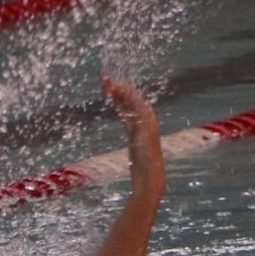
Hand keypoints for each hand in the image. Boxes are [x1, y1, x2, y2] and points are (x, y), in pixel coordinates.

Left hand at [102, 76, 164, 201]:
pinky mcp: (146, 124)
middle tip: (104, 78)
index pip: (129, 106)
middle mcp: (147, 119)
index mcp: (143, 124)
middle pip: (131, 99)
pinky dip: (126, 95)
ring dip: (120, 88)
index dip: (118, 95)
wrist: (151, 177)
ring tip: (106, 80)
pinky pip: (135, 105)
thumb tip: (127, 131)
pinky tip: (115, 89)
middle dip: (118, 87)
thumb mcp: (135, 149)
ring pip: (132, 99)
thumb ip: (132, 136)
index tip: (106, 87)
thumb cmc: (142, 169)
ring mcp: (148, 121)